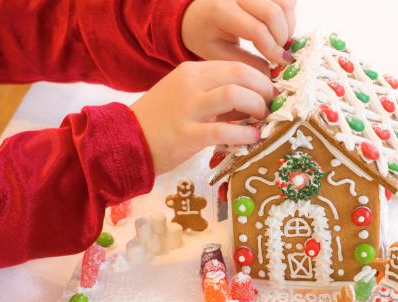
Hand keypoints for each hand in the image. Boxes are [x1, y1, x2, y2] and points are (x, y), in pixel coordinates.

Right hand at [131, 61, 273, 174]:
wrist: (126, 140)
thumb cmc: (160, 120)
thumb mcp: (187, 98)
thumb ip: (215, 96)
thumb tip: (252, 102)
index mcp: (192, 72)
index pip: (235, 66)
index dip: (260, 78)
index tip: (270, 93)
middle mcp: (191, 84)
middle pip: (240, 74)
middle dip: (264, 90)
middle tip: (271, 106)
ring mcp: (188, 109)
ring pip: (234, 95)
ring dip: (257, 107)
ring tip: (263, 120)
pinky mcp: (186, 134)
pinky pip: (224, 130)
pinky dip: (245, 134)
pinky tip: (253, 138)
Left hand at [182, 0, 295, 72]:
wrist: (195, 13)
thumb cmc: (204, 35)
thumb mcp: (217, 53)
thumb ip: (244, 62)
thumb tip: (271, 72)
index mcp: (221, 10)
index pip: (258, 30)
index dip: (273, 49)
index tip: (281, 63)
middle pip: (274, 13)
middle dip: (282, 38)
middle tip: (279, 53)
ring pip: (285, 2)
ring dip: (288, 25)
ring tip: (278, 41)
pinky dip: (288, 15)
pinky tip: (277, 28)